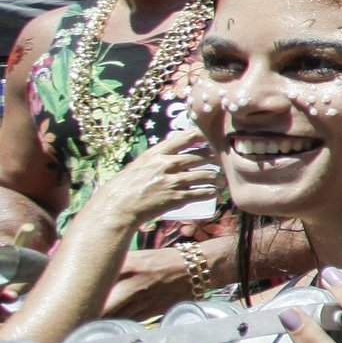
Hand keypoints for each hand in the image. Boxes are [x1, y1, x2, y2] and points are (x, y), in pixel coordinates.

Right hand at [80, 128, 218, 236]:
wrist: (118, 206)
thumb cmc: (125, 186)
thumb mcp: (139, 165)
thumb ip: (157, 158)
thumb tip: (174, 150)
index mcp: (156, 154)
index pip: (183, 139)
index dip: (199, 136)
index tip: (210, 136)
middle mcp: (166, 165)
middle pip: (198, 157)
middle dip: (213, 158)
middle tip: (221, 159)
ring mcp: (172, 181)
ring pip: (204, 175)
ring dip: (215, 177)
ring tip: (220, 179)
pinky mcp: (176, 197)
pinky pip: (200, 192)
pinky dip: (210, 192)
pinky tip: (214, 192)